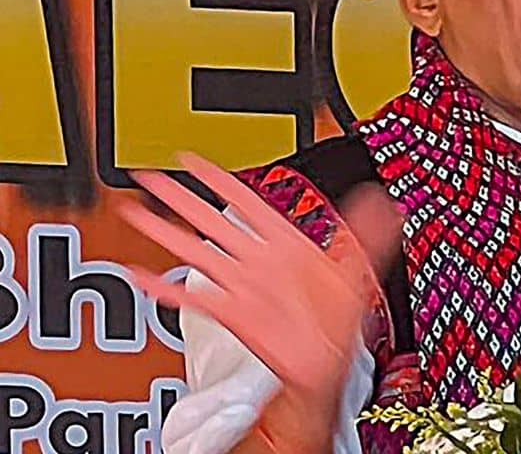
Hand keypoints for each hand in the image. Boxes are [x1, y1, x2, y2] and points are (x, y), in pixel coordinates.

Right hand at [119, 152, 401, 426]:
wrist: (325, 364)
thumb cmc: (338, 320)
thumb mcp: (358, 268)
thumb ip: (368, 230)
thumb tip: (384, 198)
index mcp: (285, 243)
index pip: (246, 201)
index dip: (220, 178)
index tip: (192, 158)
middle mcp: (258, 260)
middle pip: (210, 220)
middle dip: (179, 198)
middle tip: (148, 178)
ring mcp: (242, 285)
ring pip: (197, 251)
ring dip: (164, 233)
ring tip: (135, 214)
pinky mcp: (234, 312)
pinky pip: (195, 297)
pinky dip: (167, 288)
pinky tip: (144, 276)